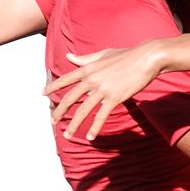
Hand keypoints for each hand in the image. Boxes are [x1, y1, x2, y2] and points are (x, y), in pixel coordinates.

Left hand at [44, 42, 163, 139]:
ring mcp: (103, 89)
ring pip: (83, 110)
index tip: (42, 94)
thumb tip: (69, 56)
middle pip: (70, 98)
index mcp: (88, 68)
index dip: (52, 87)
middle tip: (52, 121)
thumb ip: (85, 58)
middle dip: (59, 111)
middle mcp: (92, 80)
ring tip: (67, 134)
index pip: (65, 79)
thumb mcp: (104, 54)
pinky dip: (95, 127)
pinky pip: (101, 115)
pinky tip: (90, 137)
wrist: (147, 58)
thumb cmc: (127, 54)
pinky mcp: (115, 98)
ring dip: (74, 124)